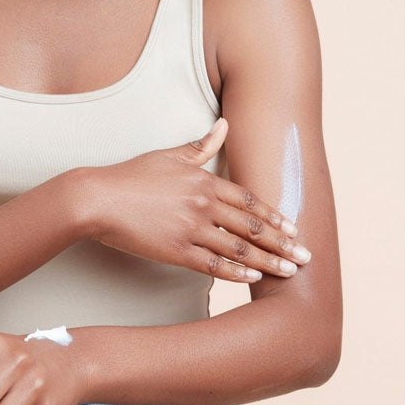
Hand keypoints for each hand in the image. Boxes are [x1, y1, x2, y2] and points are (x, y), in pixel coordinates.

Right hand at [77, 117, 311, 281]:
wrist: (98, 198)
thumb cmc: (132, 175)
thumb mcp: (169, 155)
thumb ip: (201, 145)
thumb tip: (224, 124)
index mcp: (204, 180)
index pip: (249, 200)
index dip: (274, 216)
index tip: (294, 228)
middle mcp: (203, 205)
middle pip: (252, 227)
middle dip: (283, 243)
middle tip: (306, 257)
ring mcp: (190, 229)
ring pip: (239, 249)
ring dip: (268, 262)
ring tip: (290, 272)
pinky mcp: (175, 251)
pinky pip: (213, 265)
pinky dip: (236, 273)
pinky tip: (254, 279)